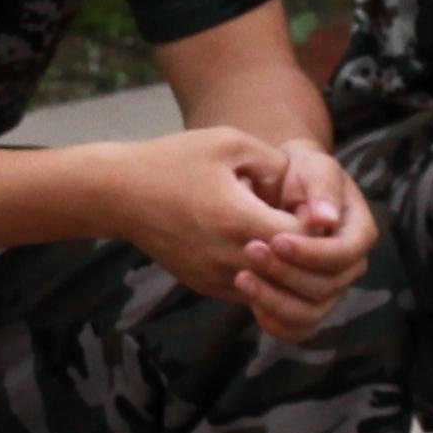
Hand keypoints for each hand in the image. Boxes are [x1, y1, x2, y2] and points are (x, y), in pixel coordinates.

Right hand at [105, 124, 315, 308]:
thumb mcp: (229, 143)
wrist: (117, 194)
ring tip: (283, 233)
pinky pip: (251, 290)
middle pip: (293, 269)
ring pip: (274, 286)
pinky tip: (259, 244)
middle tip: (305, 220)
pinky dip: (264, 273)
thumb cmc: (172, 161)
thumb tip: (298, 188)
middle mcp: (228, 257)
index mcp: (238, 220)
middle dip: (307, 247)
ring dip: (285, 264)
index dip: (315, 221)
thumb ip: (274, 162)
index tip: (309, 202)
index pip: (305, 238)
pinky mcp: (204, 285)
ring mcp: (215, 276)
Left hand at [229, 139, 378, 343]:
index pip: (343, 254)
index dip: (311, 253)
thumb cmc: (300, 172)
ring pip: (310, 313)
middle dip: (286, 274)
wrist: (280, 186)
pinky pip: (295, 328)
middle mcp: (349, 266)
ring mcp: (328, 288)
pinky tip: (248, 300)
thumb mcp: (313, 167)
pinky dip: (273, 321)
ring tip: (242, 277)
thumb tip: (326, 219)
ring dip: (274, 300)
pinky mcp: (305, 303)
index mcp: (359, 233)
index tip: (276, 240)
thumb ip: (321, 189)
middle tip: (250, 252)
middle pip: (326, 287)